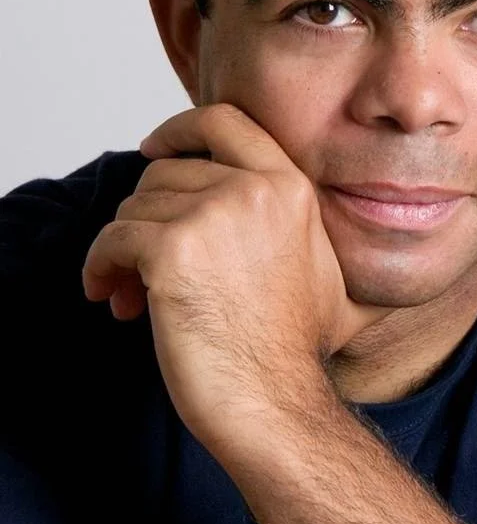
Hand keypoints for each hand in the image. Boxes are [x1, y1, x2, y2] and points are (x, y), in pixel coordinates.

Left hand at [82, 104, 386, 449]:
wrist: (276, 402)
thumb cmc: (294, 353)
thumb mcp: (329, 280)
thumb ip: (310, 240)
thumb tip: (306, 235)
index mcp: (291, 188)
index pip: (225, 121)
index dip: (181, 128)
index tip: (155, 149)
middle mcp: (255, 190)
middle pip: (167, 173)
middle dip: (147, 216)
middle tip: (142, 267)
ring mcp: (213, 216)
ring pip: (136, 208)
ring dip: (123, 251)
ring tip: (133, 296)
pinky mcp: (172, 251)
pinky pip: (112, 239)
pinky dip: (100, 267)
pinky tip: (111, 296)